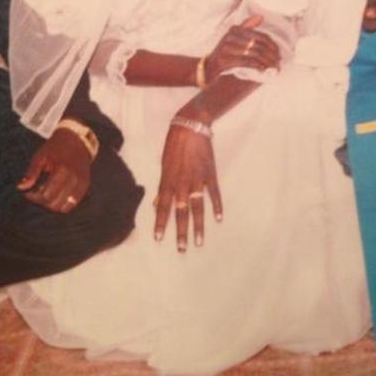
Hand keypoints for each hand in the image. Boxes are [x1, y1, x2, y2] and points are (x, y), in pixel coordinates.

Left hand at [17, 128, 92, 212]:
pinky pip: (73, 203)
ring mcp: (82, 183)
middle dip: (43, 202)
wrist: (76, 140)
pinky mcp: (85, 186)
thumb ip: (31, 173)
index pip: (46, 196)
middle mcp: (74, 179)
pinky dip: (63, 203)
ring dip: (53, 204)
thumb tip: (20, 188)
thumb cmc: (55, 148)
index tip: (28, 193)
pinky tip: (57, 193)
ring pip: (65, 207)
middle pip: (55, 204)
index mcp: (62, 170)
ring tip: (47, 192)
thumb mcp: (40, 156)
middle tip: (37, 192)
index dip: (34, 198)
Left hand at [154, 114, 222, 251]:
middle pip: (181, 212)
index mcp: (168, 180)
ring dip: (198, 226)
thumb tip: (157, 203)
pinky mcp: (210, 175)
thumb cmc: (173, 144)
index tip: (158, 238)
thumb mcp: (164, 164)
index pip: (163, 206)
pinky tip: (218, 219)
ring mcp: (197, 180)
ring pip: (198, 208)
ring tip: (199, 242)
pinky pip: (214, 194)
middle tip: (181, 249)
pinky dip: (217, 206)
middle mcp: (182, 183)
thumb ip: (162, 185)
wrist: (190, 126)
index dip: (160, 222)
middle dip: (180, 231)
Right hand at [203, 14, 279, 82]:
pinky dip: (257, 66)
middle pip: (259, 45)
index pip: (260, 36)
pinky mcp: (224, 60)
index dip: (272, 45)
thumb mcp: (233, 38)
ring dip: (267, 62)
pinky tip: (263, 69)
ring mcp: (226, 48)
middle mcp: (230, 36)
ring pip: (254, 53)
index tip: (278, 54)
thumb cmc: (223, 53)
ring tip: (273, 68)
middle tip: (278, 64)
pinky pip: (246, 62)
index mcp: (235, 29)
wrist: (207, 68)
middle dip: (271, 55)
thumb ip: (246, 27)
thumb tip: (261, 17)